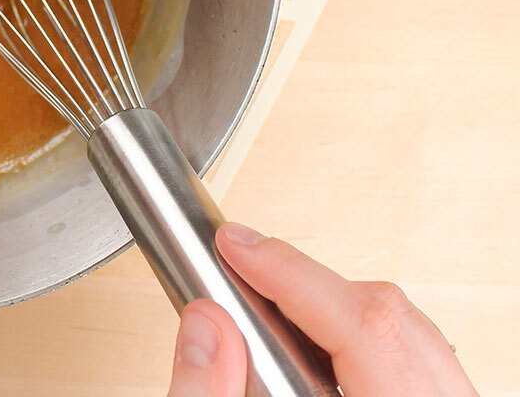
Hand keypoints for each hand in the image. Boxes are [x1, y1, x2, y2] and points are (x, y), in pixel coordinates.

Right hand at [166, 223, 477, 395]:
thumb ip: (213, 394)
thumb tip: (205, 321)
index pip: (364, 326)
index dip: (289, 271)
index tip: (234, 243)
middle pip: (389, 318)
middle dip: (305, 283)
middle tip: (241, 263)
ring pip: (411, 332)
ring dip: (334, 307)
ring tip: (268, 300)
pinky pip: (418, 358)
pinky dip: (362, 337)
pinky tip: (311, 341)